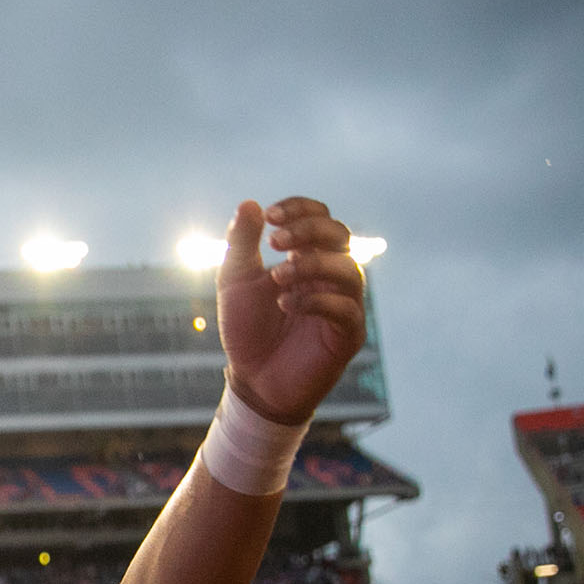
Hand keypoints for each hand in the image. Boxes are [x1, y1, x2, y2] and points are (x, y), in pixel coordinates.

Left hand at [217, 198, 367, 424]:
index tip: (271, 216)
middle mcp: (330, 276)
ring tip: (278, 277)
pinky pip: (347, 309)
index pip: (320, 217)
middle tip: (275, 241)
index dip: (301, 209)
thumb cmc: (247, 328)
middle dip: (309, 231)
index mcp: (307, 256)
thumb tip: (249, 203)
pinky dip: (316, 300)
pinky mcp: (347, 334)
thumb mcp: (235, 281)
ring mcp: (343, 303)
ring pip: (348, 270)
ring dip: (312, 266)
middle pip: (340, 235)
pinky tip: (287, 304)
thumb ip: (242, 243)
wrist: (252, 379)